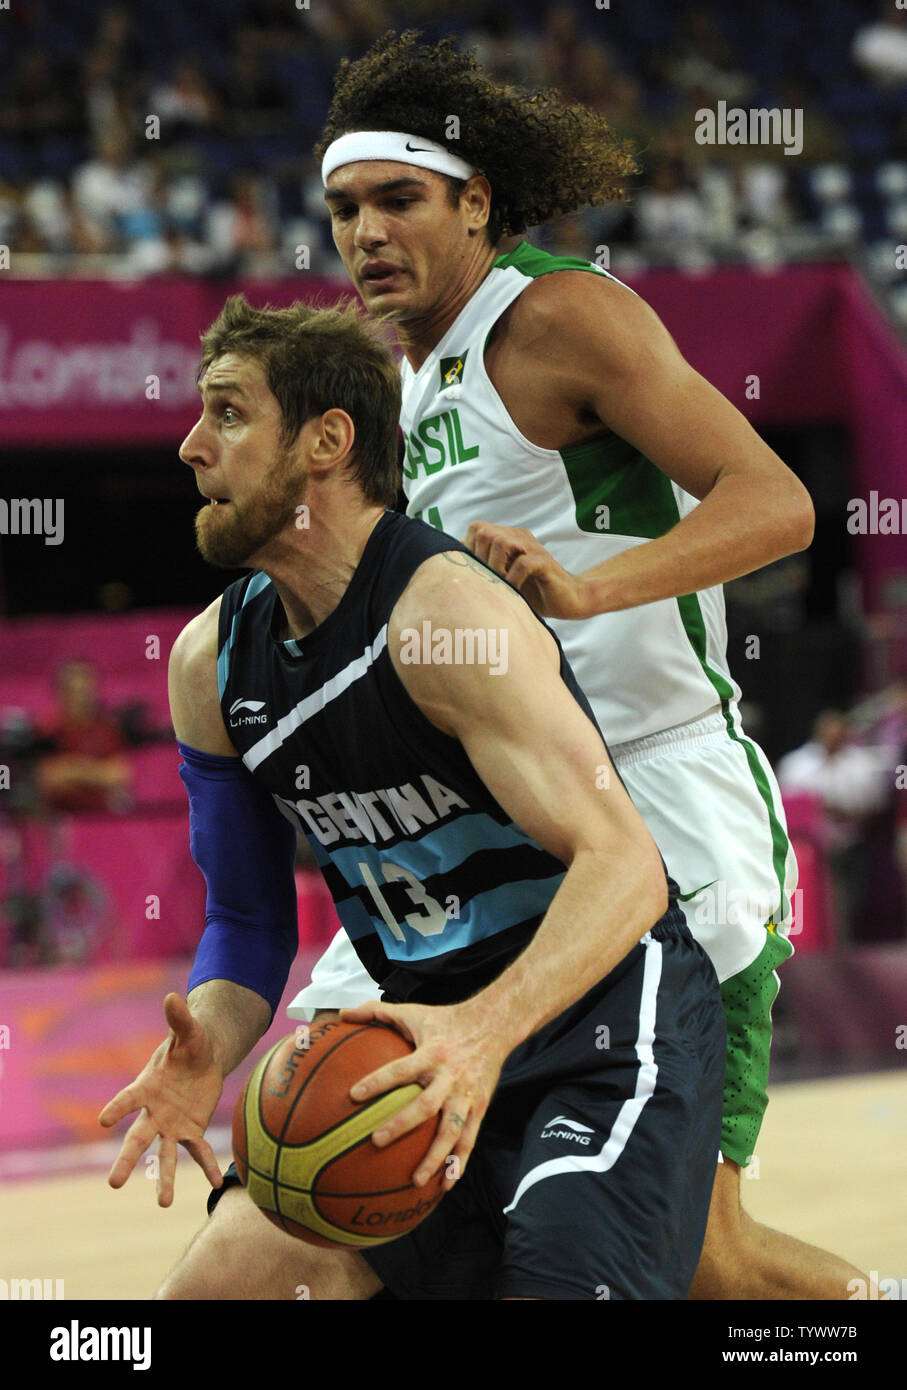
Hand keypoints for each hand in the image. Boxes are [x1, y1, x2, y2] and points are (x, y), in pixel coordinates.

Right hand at [98, 992, 224, 1206]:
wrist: (202, 1059)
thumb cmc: (189, 1044)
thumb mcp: (188, 1031)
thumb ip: (179, 1019)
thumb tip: (173, 996)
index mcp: (147, 1086)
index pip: (128, 1099)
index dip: (117, 1108)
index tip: (102, 1120)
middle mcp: (154, 1112)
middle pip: (138, 1138)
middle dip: (127, 1160)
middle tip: (114, 1184)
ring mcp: (171, 1125)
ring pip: (165, 1154)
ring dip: (165, 1178)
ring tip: (163, 1203)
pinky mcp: (191, 1130)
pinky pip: (199, 1151)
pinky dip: (206, 1165)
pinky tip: (214, 1182)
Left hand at [338, 998, 507, 1188]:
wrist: (494, 1024)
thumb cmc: (446, 1019)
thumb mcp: (413, 1012)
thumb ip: (376, 1012)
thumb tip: (342, 1014)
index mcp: (431, 1053)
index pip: (400, 1070)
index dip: (377, 1082)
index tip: (353, 1095)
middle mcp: (450, 1076)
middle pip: (425, 1105)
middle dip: (401, 1125)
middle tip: (376, 1141)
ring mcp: (467, 1095)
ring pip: (451, 1130)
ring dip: (434, 1157)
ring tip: (415, 1181)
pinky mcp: (480, 1106)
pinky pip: (469, 1139)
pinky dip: (459, 1162)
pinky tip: (446, 1184)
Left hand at [464, 521, 586, 618]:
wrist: (568, 599)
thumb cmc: (532, 591)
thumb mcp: (501, 579)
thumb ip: (482, 570)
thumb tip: (449, 571)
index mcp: (507, 537)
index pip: (476, 529)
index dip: (468, 550)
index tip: (473, 573)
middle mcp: (519, 537)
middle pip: (484, 533)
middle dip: (480, 559)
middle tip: (487, 581)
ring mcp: (533, 547)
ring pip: (501, 542)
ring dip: (495, 567)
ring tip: (500, 585)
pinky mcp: (545, 562)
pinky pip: (523, 563)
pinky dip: (513, 579)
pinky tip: (514, 591)